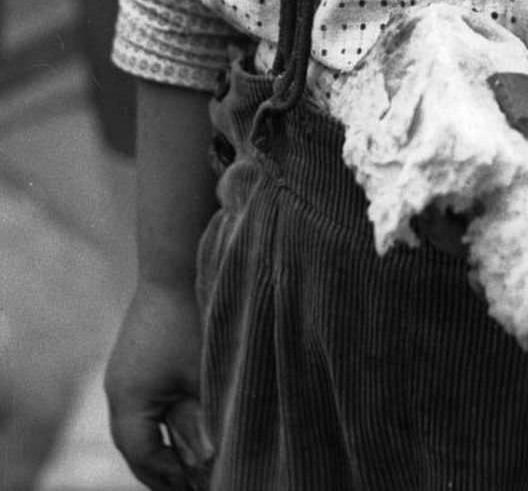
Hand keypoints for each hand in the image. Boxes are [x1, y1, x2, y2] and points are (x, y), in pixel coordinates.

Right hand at [105, 280, 212, 490]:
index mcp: (129, 401)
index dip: (171, 478)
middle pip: (136, 446)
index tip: (201, 488)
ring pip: (140, 425)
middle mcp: (119, 389)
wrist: (180, 261)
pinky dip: (163, 420)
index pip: (144, 458)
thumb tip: (206, 466)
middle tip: (194, 487)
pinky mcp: (138, 356)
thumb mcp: (203, 378)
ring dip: (163, 444)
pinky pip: (145, 402)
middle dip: (164, 470)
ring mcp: (126, 371)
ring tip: (194, 464)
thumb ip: (201, 425)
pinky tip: (188, 424)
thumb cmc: (194, 319)